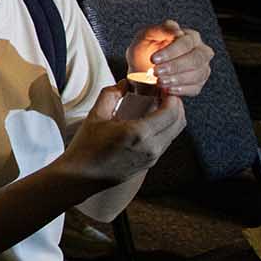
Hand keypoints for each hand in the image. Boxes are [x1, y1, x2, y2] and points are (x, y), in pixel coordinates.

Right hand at [59, 82, 187, 187]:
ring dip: (172, 116)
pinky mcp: (150, 163)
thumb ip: (111, 95)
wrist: (81, 177)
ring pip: (175, 132)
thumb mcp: (95, 116)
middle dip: (176, 104)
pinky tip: (152, 120)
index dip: (171, 96)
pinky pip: (166, 141)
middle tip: (164, 93)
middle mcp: (151, 147)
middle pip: (179, 121)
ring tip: (159, 105)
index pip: (170, 112)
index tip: (163, 87)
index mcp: (139, 133)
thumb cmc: (86, 147)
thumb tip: (125, 83)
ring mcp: (153, 157)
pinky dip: (165, 127)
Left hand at [129, 20, 211, 98]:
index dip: (171, 51)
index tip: (153, 59)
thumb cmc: (144, 51)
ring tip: (159, 81)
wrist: (141, 72)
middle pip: (196, 59)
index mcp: (189, 36)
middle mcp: (200, 51)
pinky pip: (195, 88)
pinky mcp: (198, 83)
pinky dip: (180, 90)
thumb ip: (159, 30)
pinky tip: (167, 89)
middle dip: (174, 66)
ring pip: (198, 74)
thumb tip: (176, 28)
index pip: (186, 42)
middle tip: (155, 72)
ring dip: (177, 79)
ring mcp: (202, 68)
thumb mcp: (145, 38)